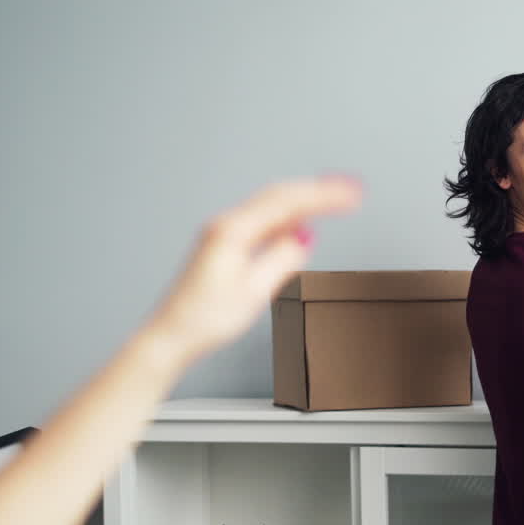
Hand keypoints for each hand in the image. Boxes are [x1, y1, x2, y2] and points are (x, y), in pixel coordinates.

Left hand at [148, 177, 362, 361]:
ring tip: (336, 199)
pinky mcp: (224, 245)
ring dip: (305, 201)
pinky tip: (300, 221)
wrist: (171, 335)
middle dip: (319, 190)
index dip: (324, 195)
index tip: (351, 193)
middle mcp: (226, 225)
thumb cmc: (204, 319)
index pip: (287, 202)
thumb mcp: (253, 292)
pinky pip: (262, 221)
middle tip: (352, 189)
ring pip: (271, 206)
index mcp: (233, 231)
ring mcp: (223, 234)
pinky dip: (288, 216)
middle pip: (280, 196)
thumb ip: (282, 259)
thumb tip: (305, 236)